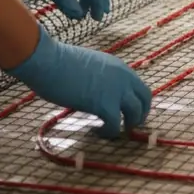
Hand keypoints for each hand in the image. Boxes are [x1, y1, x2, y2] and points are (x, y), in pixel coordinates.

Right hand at [7, 26, 150, 137]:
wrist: (48, 61)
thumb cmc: (59, 61)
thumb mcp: (90, 65)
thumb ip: (100, 77)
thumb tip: (97, 91)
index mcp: (119, 68)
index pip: (140, 87)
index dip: (138, 102)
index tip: (130, 112)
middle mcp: (123, 78)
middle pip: (145, 100)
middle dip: (140, 115)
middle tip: (129, 126)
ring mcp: (115, 91)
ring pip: (135, 114)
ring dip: (127, 125)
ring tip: (112, 131)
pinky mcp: (103, 105)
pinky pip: (114, 125)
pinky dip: (108, 132)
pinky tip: (96, 132)